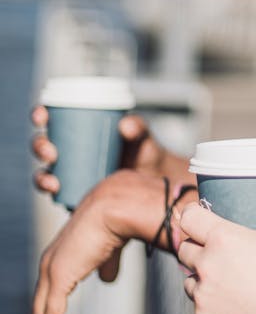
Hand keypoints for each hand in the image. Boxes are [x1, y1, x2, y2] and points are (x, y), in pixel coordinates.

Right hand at [31, 106, 168, 193]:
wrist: (157, 179)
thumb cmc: (145, 151)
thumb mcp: (142, 137)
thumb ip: (138, 128)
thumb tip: (126, 126)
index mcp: (80, 130)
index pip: (52, 118)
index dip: (39, 115)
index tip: (42, 116)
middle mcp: (71, 151)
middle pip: (43, 146)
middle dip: (40, 148)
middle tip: (52, 153)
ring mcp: (72, 174)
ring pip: (45, 173)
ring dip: (42, 177)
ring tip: (54, 182)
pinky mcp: (78, 193)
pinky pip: (59, 196)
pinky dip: (55, 196)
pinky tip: (59, 197)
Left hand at [32, 171, 164, 313]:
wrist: (120, 205)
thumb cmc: (121, 219)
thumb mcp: (111, 248)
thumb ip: (107, 264)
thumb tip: (107, 281)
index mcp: (60, 257)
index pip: (49, 295)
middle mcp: (49, 265)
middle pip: (40, 309)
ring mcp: (51, 271)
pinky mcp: (58, 278)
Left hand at [178, 203, 255, 313]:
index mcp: (225, 239)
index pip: (189, 218)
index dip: (192, 214)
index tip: (197, 215)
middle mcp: (208, 266)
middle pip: (184, 250)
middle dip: (196, 248)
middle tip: (216, 252)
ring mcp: (204, 297)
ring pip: (190, 282)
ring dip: (202, 279)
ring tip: (223, 282)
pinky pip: (201, 311)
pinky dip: (213, 308)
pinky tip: (232, 309)